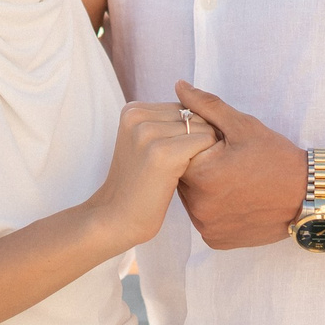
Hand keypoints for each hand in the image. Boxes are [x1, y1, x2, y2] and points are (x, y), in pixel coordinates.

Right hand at [86, 100, 219, 247]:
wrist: (116, 217)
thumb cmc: (137, 184)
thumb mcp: (143, 143)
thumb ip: (164, 123)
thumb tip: (200, 108)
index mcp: (132, 110)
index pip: (182, 107)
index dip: (190, 132)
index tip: (177, 155)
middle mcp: (137, 116)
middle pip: (193, 115)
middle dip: (198, 139)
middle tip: (183, 166)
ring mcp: (148, 133)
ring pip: (202, 127)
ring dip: (204, 150)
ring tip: (184, 172)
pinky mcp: (162, 153)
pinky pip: (205, 142)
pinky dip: (207, 159)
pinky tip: (190, 176)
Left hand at [173, 84, 310, 249]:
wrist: (308, 196)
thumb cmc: (276, 157)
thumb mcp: (242, 125)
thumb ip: (205, 105)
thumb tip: (178, 85)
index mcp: (202, 174)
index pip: (179, 152)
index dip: (197, 145)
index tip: (220, 146)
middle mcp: (199, 206)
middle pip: (182, 177)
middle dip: (199, 166)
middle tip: (229, 163)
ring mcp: (207, 226)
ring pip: (191, 199)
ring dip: (204, 188)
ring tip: (234, 180)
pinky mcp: (216, 240)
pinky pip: (204, 219)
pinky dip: (214, 208)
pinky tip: (236, 198)